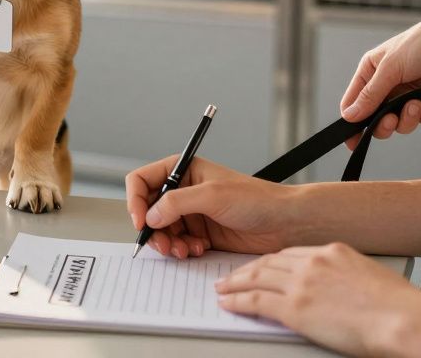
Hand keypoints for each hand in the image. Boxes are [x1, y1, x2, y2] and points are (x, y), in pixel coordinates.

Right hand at [125, 156, 300, 257]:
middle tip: (162, 244)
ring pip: (161, 230)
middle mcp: (184, 191)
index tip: (140, 221)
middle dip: (152, 229)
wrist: (285, 223)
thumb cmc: (257, 199)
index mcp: (183, 170)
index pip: (142, 180)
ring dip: (168, 243)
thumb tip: (150, 215)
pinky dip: (182, 250)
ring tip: (183, 250)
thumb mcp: (212, 196)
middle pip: (148, 209)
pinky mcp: (201, 233)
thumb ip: (177, 203)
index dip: (135, 200)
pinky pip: (178, 243)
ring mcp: (191, 213)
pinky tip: (197, 250)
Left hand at [216, 242, 420, 355]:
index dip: (269, 261)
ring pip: (256, 278)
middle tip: (230, 274)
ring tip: (222, 287)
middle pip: (268, 262)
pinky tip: (228, 303)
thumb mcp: (371, 277)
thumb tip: (339, 290)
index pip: (289, 253)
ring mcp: (302, 284)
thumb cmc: (398, 307)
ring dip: (234, 283)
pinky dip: (237, 301)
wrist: (404, 320)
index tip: (258, 265)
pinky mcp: (295, 309)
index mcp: (332, 252)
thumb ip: (347, 277)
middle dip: (246, 269)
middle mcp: (313, 262)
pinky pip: (255, 301)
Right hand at [339, 14, 420, 148]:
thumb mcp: (390, 69)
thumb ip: (370, 95)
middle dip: (384, 125)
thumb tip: (349, 117)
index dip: (352, 124)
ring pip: (402, 123)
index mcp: (371, 73)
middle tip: (390, 120)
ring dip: (409, 118)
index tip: (353, 141)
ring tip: (417, 104)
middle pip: (376, 119)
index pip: (353, 104)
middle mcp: (388, 85)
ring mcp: (410, 93)